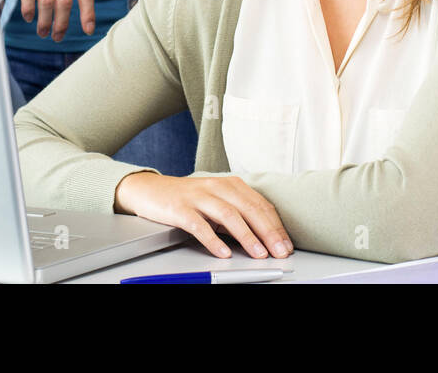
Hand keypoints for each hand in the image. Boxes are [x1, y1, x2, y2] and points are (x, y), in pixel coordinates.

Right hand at [115, 171, 293, 259]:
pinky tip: (223, 252)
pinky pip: (199, 225)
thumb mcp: (218, 201)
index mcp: (231, 184)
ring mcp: (198, 197)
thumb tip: (265, 237)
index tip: (286, 244)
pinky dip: (213, 240)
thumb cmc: (189, 198)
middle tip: (279, 251)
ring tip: (258, 253)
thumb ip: (239, 214)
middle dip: (267, 232)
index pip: (260, 205)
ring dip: (246, 236)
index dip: (275, 226)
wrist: (151, 190)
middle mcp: (217, 187)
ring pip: (228, 215)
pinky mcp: (180, 208)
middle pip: (248, 209)